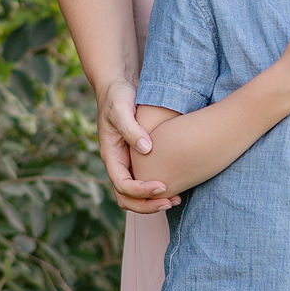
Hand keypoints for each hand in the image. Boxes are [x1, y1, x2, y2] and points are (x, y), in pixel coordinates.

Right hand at [98, 76, 179, 212]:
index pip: (122, 185)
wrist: (120, 85)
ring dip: (154, 201)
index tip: (163, 186)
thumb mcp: (121, 109)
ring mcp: (128, 163)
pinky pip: (146, 181)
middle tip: (172, 201)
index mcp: (110, 156)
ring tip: (178, 199)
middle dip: (148, 205)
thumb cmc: (118, 96)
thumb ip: (132, 129)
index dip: (141, 191)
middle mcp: (119, 164)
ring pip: (136, 195)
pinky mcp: (139, 159)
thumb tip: (146, 149)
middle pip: (127, 198)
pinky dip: (159, 189)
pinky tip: (179, 184)